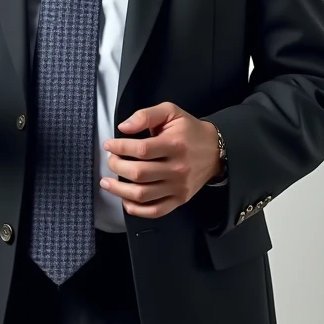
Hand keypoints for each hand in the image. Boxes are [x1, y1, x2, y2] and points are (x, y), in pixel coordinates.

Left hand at [100, 102, 220, 218]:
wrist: (216, 151)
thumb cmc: (190, 131)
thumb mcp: (170, 112)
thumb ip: (145, 115)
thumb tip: (123, 127)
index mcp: (175, 145)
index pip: (141, 150)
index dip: (120, 147)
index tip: (109, 145)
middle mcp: (178, 168)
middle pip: (139, 173)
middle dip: (116, 166)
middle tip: (110, 160)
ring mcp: (178, 187)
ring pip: (143, 195)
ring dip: (119, 190)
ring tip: (107, 182)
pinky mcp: (179, 199)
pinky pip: (154, 210)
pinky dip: (136, 209)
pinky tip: (125, 200)